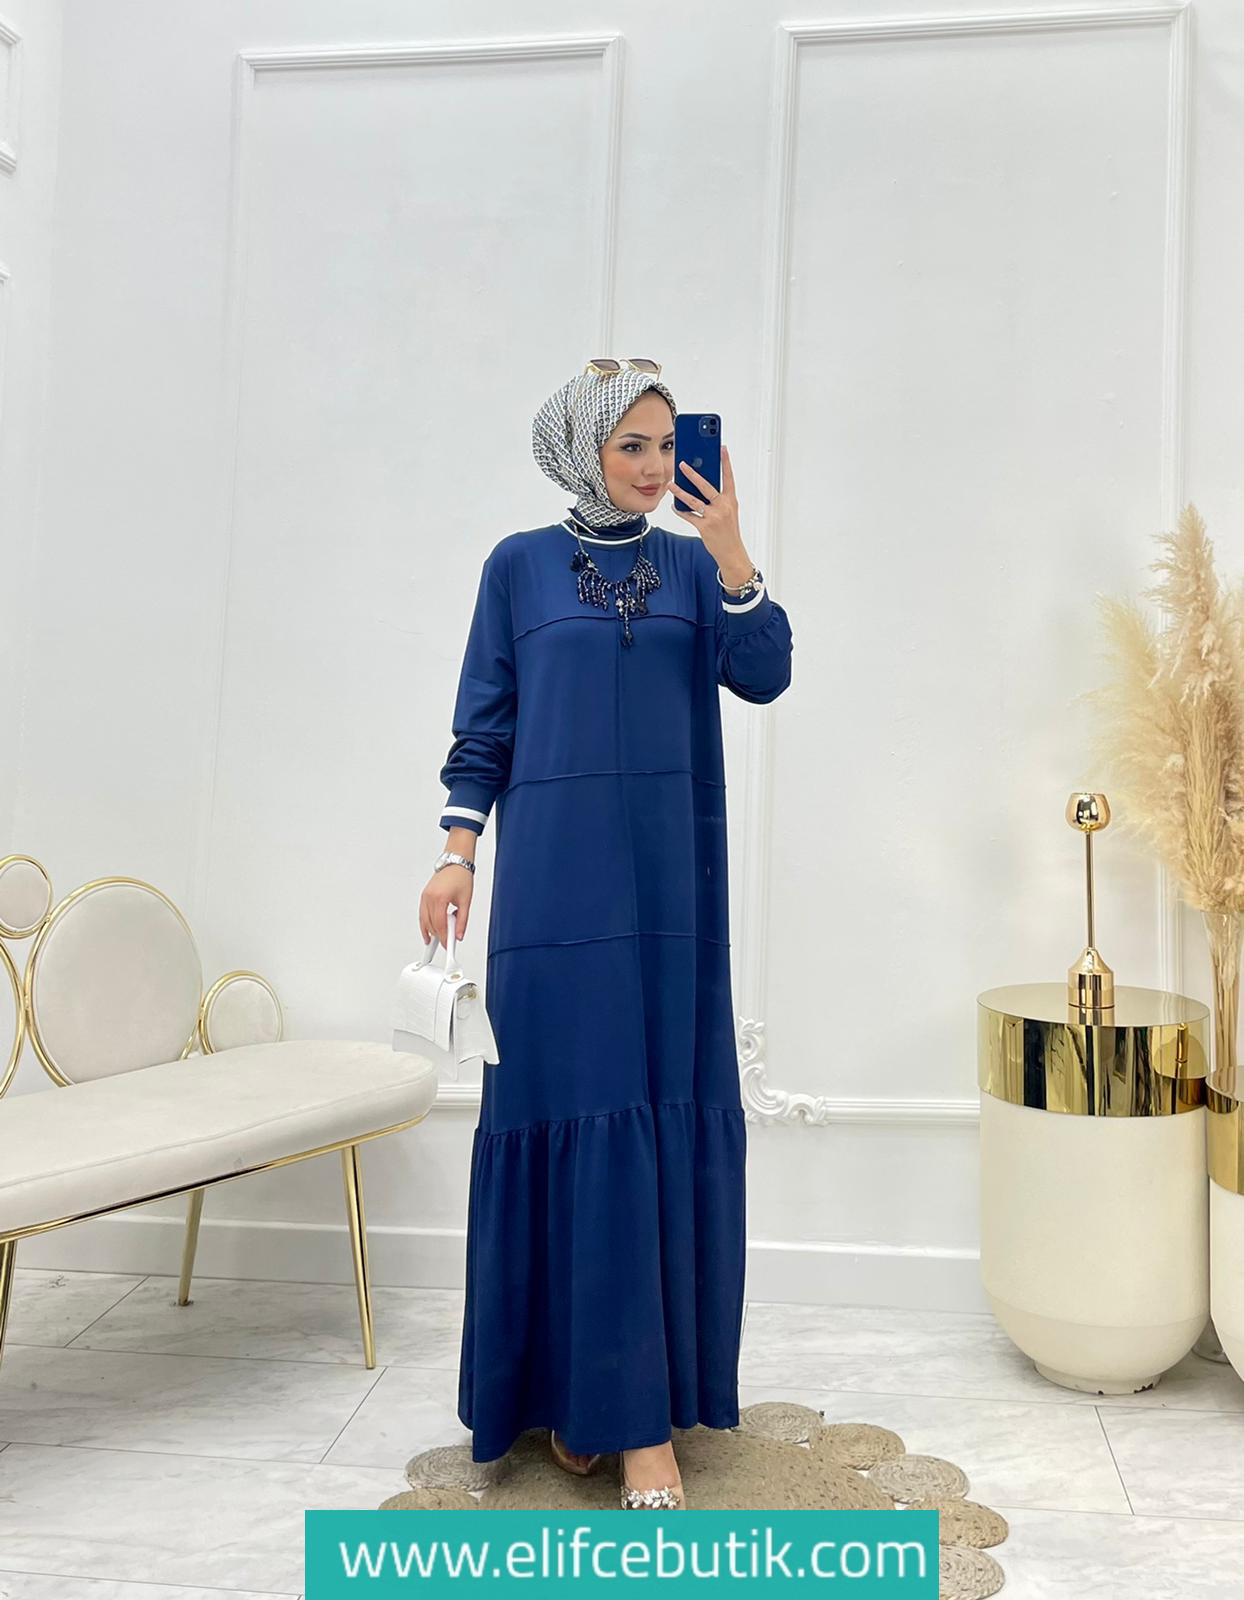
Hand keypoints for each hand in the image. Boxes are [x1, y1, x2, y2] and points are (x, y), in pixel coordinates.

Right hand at [420, 865, 473, 945]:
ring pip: (424, 920)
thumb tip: (459, 934)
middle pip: (431, 924)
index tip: (448, 946)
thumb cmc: (461, 876)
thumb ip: (462, 920)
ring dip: (430, 931)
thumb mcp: (466, 901)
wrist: (456, 862)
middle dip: (438, 935)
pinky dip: (425, 923)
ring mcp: (425, 896)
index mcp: (440, 898)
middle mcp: (429, 897)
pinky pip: (422, 913)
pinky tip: (428, 931)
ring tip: (437, 940)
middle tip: (447, 943)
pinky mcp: (424, 895)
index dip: (444, 938)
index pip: (440, 925)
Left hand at [669, 442, 750, 581]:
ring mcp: (713, 517)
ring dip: (680, 492)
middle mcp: (723, 507)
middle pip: (706, 486)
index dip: (726, 463)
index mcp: (731, 500)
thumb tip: (701, 486)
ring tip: (671, 485)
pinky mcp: (704, 527)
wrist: (731, 552)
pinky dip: (680, 510)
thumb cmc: (729, 530)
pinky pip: (689, 516)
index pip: (729, 478)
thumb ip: (718, 499)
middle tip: (682, 464)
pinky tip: (674, 506)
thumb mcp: (728, 512)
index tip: (722, 448)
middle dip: (693, 474)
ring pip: (693, 500)